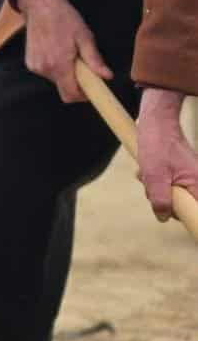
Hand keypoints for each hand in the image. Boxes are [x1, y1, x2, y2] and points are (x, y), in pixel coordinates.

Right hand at [17, 0, 111, 102]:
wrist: (40, 5)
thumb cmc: (64, 18)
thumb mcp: (84, 36)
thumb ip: (94, 59)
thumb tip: (107, 76)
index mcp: (60, 64)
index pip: (70, 95)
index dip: (83, 96)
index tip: (91, 88)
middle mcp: (45, 69)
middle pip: (64, 89)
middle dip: (75, 83)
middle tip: (82, 65)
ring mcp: (36, 67)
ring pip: (56, 81)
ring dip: (65, 73)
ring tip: (67, 53)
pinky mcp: (30, 63)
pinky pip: (46, 73)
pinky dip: (54, 67)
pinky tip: (56, 50)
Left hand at [137, 87, 197, 221]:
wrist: (158, 122)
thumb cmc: (158, 145)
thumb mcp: (154, 175)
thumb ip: (160, 199)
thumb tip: (163, 218)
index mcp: (197, 184)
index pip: (197, 213)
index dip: (187, 218)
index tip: (173, 213)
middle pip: (182, 208)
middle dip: (163, 201)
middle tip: (151, 185)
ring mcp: (191, 179)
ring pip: (173, 198)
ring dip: (157, 191)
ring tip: (148, 175)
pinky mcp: (183, 175)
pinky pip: (170, 188)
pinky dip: (158, 183)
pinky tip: (150, 173)